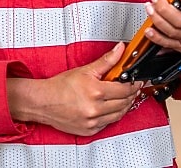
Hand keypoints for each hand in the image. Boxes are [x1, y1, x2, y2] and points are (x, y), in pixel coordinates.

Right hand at [6, 43, 144, 135]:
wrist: (44, 102)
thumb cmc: (60, 87)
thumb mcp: (85, 70)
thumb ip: (107, 61)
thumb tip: (120, 50)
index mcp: (96, 92)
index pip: (125, 89)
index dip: (134, 84)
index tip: (137, 81)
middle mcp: (95, 109)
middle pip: (125, 103)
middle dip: (131, 94)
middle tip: (132, 87)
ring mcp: (93, 122)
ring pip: (119, 115)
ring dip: (124, 106)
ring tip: (123, 97)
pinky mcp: (90, 130)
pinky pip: (108, 124)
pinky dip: (112, 115)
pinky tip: (110, 108)